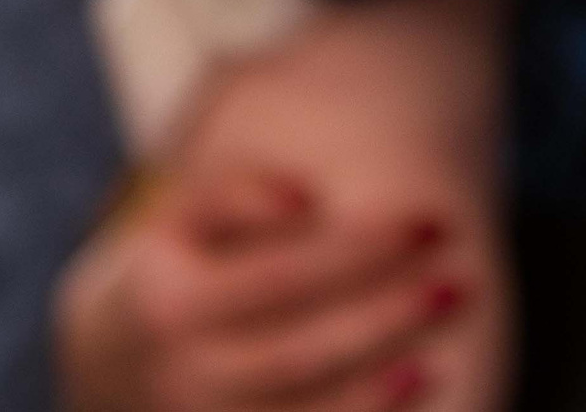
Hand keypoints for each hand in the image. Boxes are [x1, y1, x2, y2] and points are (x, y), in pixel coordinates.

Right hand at [58, 167, 457, 411]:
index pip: (279, 277)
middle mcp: (184, 377)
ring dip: (376, 393)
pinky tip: (412, 394)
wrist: (128, 352)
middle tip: (457, 285)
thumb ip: (238, 194)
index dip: (358, 252)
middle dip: (383, 321)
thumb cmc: (187, 257)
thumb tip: (301, 203)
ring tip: (439, 356)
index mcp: (170, 302)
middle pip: (297, 355)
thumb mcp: (190, 212)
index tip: (428, 222)